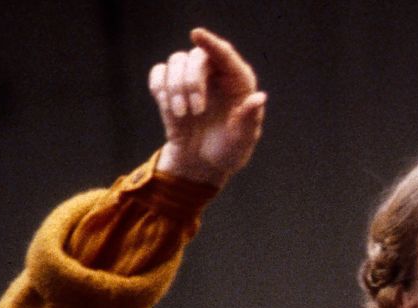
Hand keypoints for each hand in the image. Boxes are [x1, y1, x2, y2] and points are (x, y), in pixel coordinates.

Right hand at [151, 28, 266, 187]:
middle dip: (191, 81)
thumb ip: (249, 119)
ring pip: (175, 62)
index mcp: (238, 82)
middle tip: (197, 110)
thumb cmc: (228, 151)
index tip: (196, 34)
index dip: (211, 43)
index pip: (225, 54)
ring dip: (175, 89)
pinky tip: (172, 110)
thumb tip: (259, 97)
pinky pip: (158, 74)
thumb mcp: (242, 140)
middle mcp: (215, 74)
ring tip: (184, 116)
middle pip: (196, 56)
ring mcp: (191, 78)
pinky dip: (160, 89)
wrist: (202, 164)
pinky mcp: (170, 86)